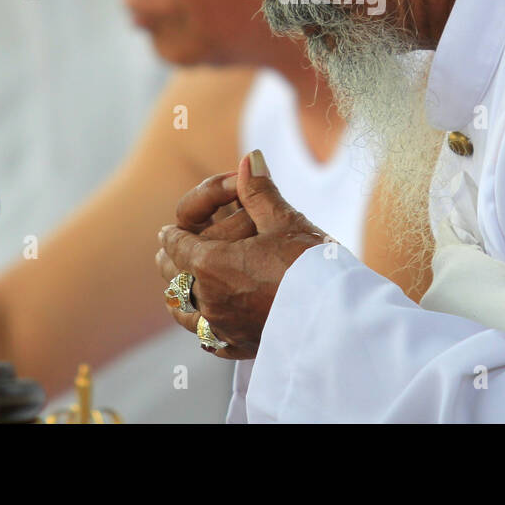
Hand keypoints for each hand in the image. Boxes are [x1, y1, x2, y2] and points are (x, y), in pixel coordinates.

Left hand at [155, 150, 328, 358]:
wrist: (336, 317)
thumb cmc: (310, 265)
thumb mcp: (284, 220)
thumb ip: (260, 190)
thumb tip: (249, 158)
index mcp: (210, 264)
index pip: (177, 245)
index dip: (172, 233)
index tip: (168, 230)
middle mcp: (208, 299)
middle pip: (172, 277)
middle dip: (171, 260)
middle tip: (170, 251)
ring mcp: (223, 327)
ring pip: (184, 312)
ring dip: (181, 297)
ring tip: (184, 287)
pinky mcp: (240, 346)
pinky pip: (209, 338)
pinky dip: (205, 326)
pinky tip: (213, 323)